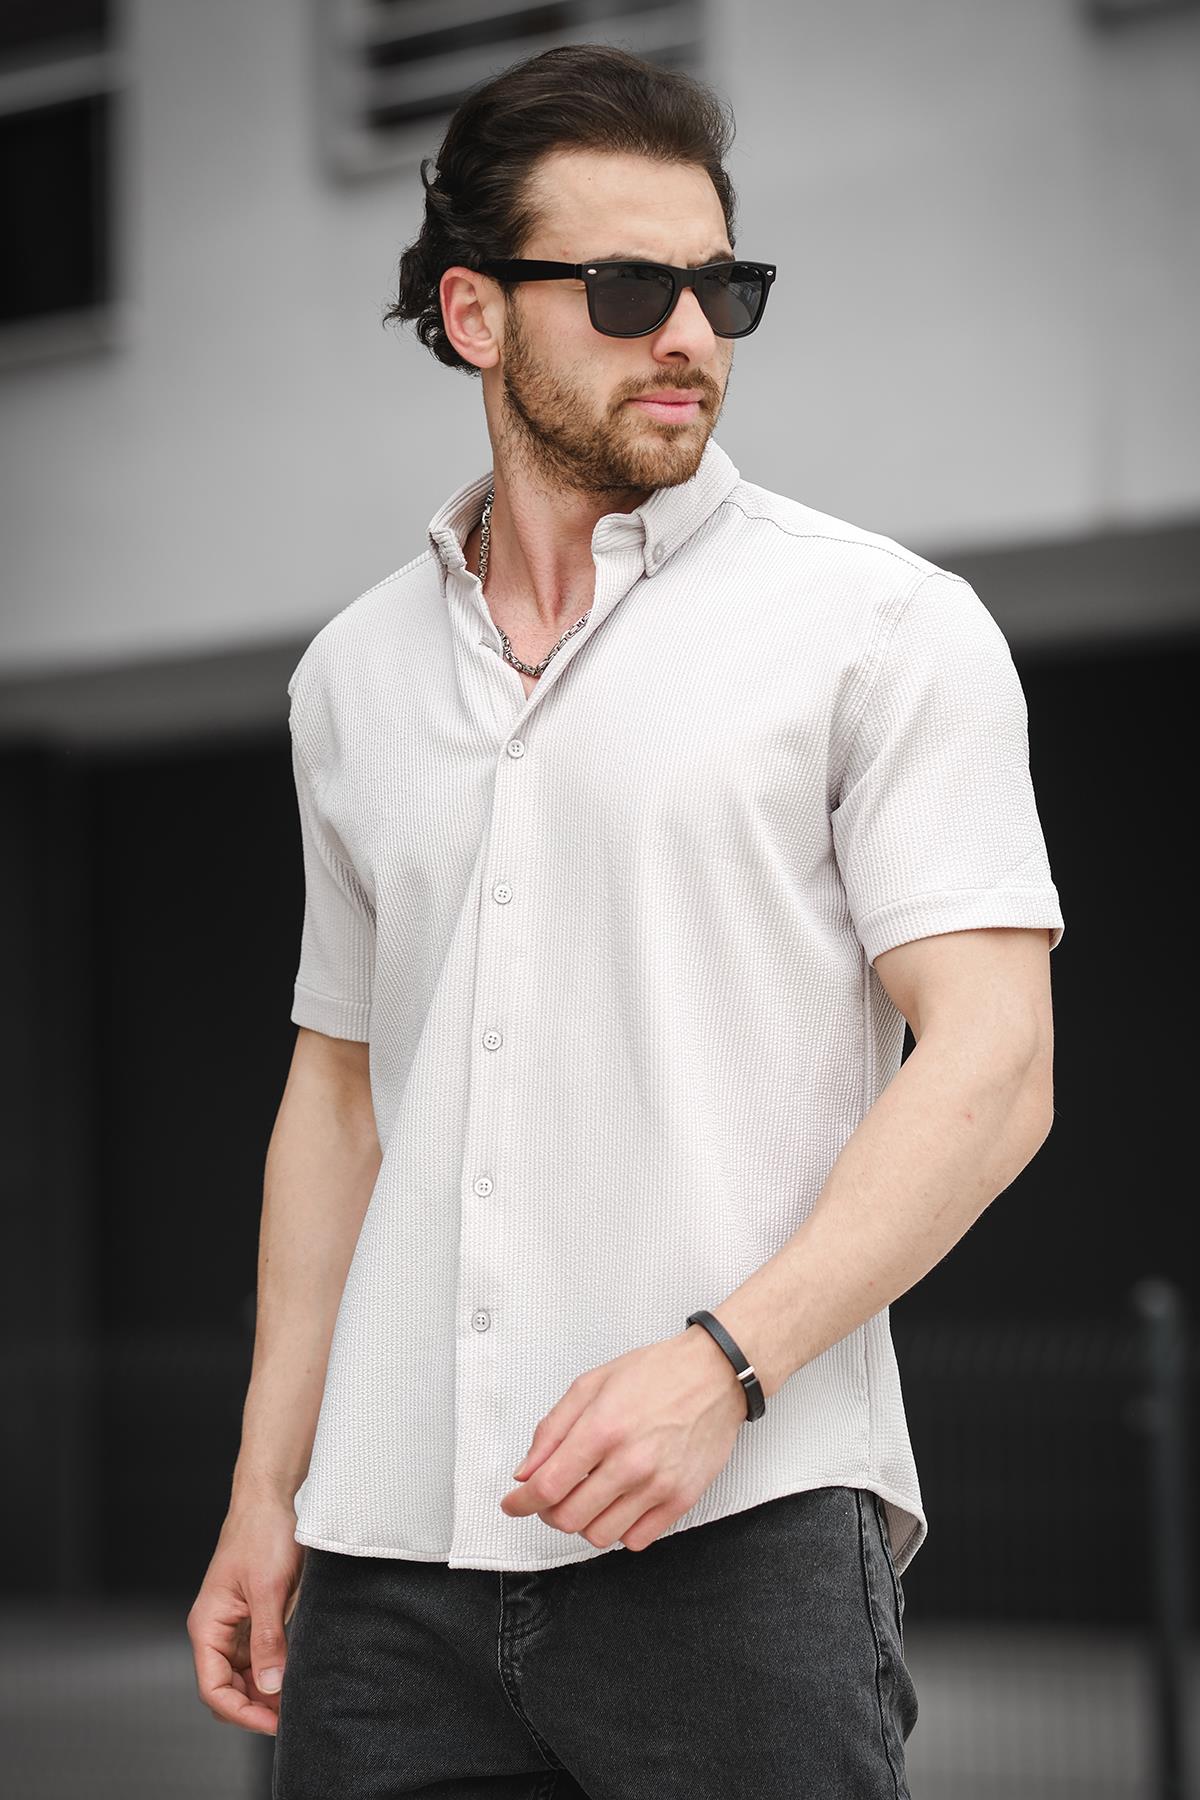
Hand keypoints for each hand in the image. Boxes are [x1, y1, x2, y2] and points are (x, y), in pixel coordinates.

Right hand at [187, 1498, 304, 1734]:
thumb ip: (268, 1639)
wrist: (272, 1498)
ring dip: (266, 1692)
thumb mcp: (268, 1589)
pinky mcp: (255, 1617)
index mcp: (207, 1626)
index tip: (275, 1722)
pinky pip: (259, 1657)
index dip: (242, 1712)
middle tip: (293, 1715)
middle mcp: (217, 1631)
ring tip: (298, 1699)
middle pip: (227, 1688)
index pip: (214, 1688)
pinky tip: (297, 1675)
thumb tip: (269, 1687)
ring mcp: (235, 1626)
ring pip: (245, 1676)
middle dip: (256, 1707)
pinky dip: (275, 1671)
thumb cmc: (263, 1534)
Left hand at [498, 1326, 747, 1552]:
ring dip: (583, 1524)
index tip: (513, 1505)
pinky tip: (618, 1505)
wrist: (715, 1375)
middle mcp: (630, 1462)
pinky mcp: (681, 1499)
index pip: (547, 1486)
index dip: (520, 1504)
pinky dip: (619, 1530)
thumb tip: (526, 1471)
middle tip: (551, 1497)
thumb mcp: (592, 1384)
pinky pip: (637, 1540)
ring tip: (588, 1498)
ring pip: (600, 1536)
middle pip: (568, 1518)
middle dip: (548, 1513)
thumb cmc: (657, 1373)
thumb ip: (552, 1429)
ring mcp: (658, 1485)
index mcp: (602, 1428)